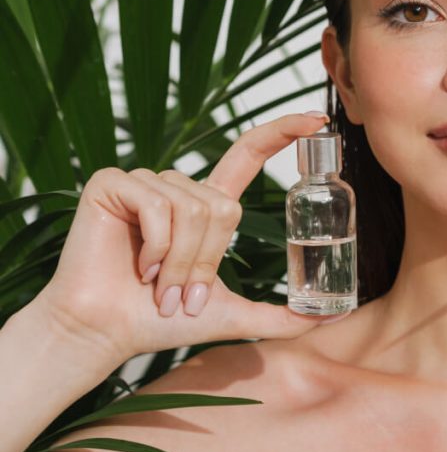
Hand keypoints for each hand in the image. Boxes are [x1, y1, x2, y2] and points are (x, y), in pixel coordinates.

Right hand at [30, 112, 342, 365]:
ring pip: (192, 208)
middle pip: (223, 206)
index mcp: (205, 204)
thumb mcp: (233, 314)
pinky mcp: (112, 183)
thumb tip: (332, 319)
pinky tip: (137, 264)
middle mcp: (177, 186)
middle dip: (205, 259)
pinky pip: (157, 205)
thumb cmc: (161, 322)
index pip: (249, 153)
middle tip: (179, 292)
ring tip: (156, 282)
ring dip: (179, 259)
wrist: (108, 333)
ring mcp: (143, 180)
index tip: (318, 119)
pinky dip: (154, 245)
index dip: (282, 132)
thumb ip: (282, 316)